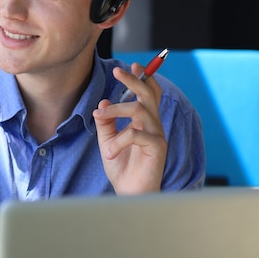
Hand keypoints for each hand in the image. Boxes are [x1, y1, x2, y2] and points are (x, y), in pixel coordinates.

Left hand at [92, 63, 166, 193]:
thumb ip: (106, 122)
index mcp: (144, 122)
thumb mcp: (108, 141)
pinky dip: (119, 140)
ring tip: (99, 116)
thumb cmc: (122, 168)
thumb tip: (103, 101)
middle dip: (133, 79)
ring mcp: (158, 136)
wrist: (129, 193)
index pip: (149, 94)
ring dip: (115, 110)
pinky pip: (137, 134)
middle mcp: (153, 125)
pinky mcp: (158, 148)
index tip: (134, 64)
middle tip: (117, 70)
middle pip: (148, 95)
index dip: (144, 78)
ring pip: (139, 110)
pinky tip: (109, 152)